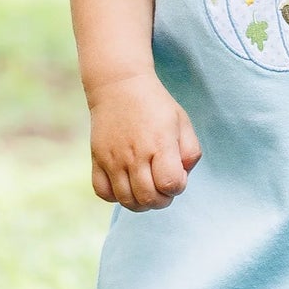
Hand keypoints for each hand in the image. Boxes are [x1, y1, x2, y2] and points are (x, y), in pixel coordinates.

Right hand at [87, 70, 201, 210]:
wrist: (120, 86)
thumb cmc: (155, 106)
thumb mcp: (182, 122)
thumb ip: (190, 152)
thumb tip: (182, 177)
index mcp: (160, 144)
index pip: (170, 184)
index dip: (177, 186)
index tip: (176, 175)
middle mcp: (135, 155)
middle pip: (148, 198)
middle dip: (162, 199)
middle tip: (162, 185)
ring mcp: (113, 159)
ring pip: (126, 200)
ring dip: (141, 202)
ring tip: (146, 187)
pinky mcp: (97, 160)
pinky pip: (103, 193)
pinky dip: (116, 196)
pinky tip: (125, 184)